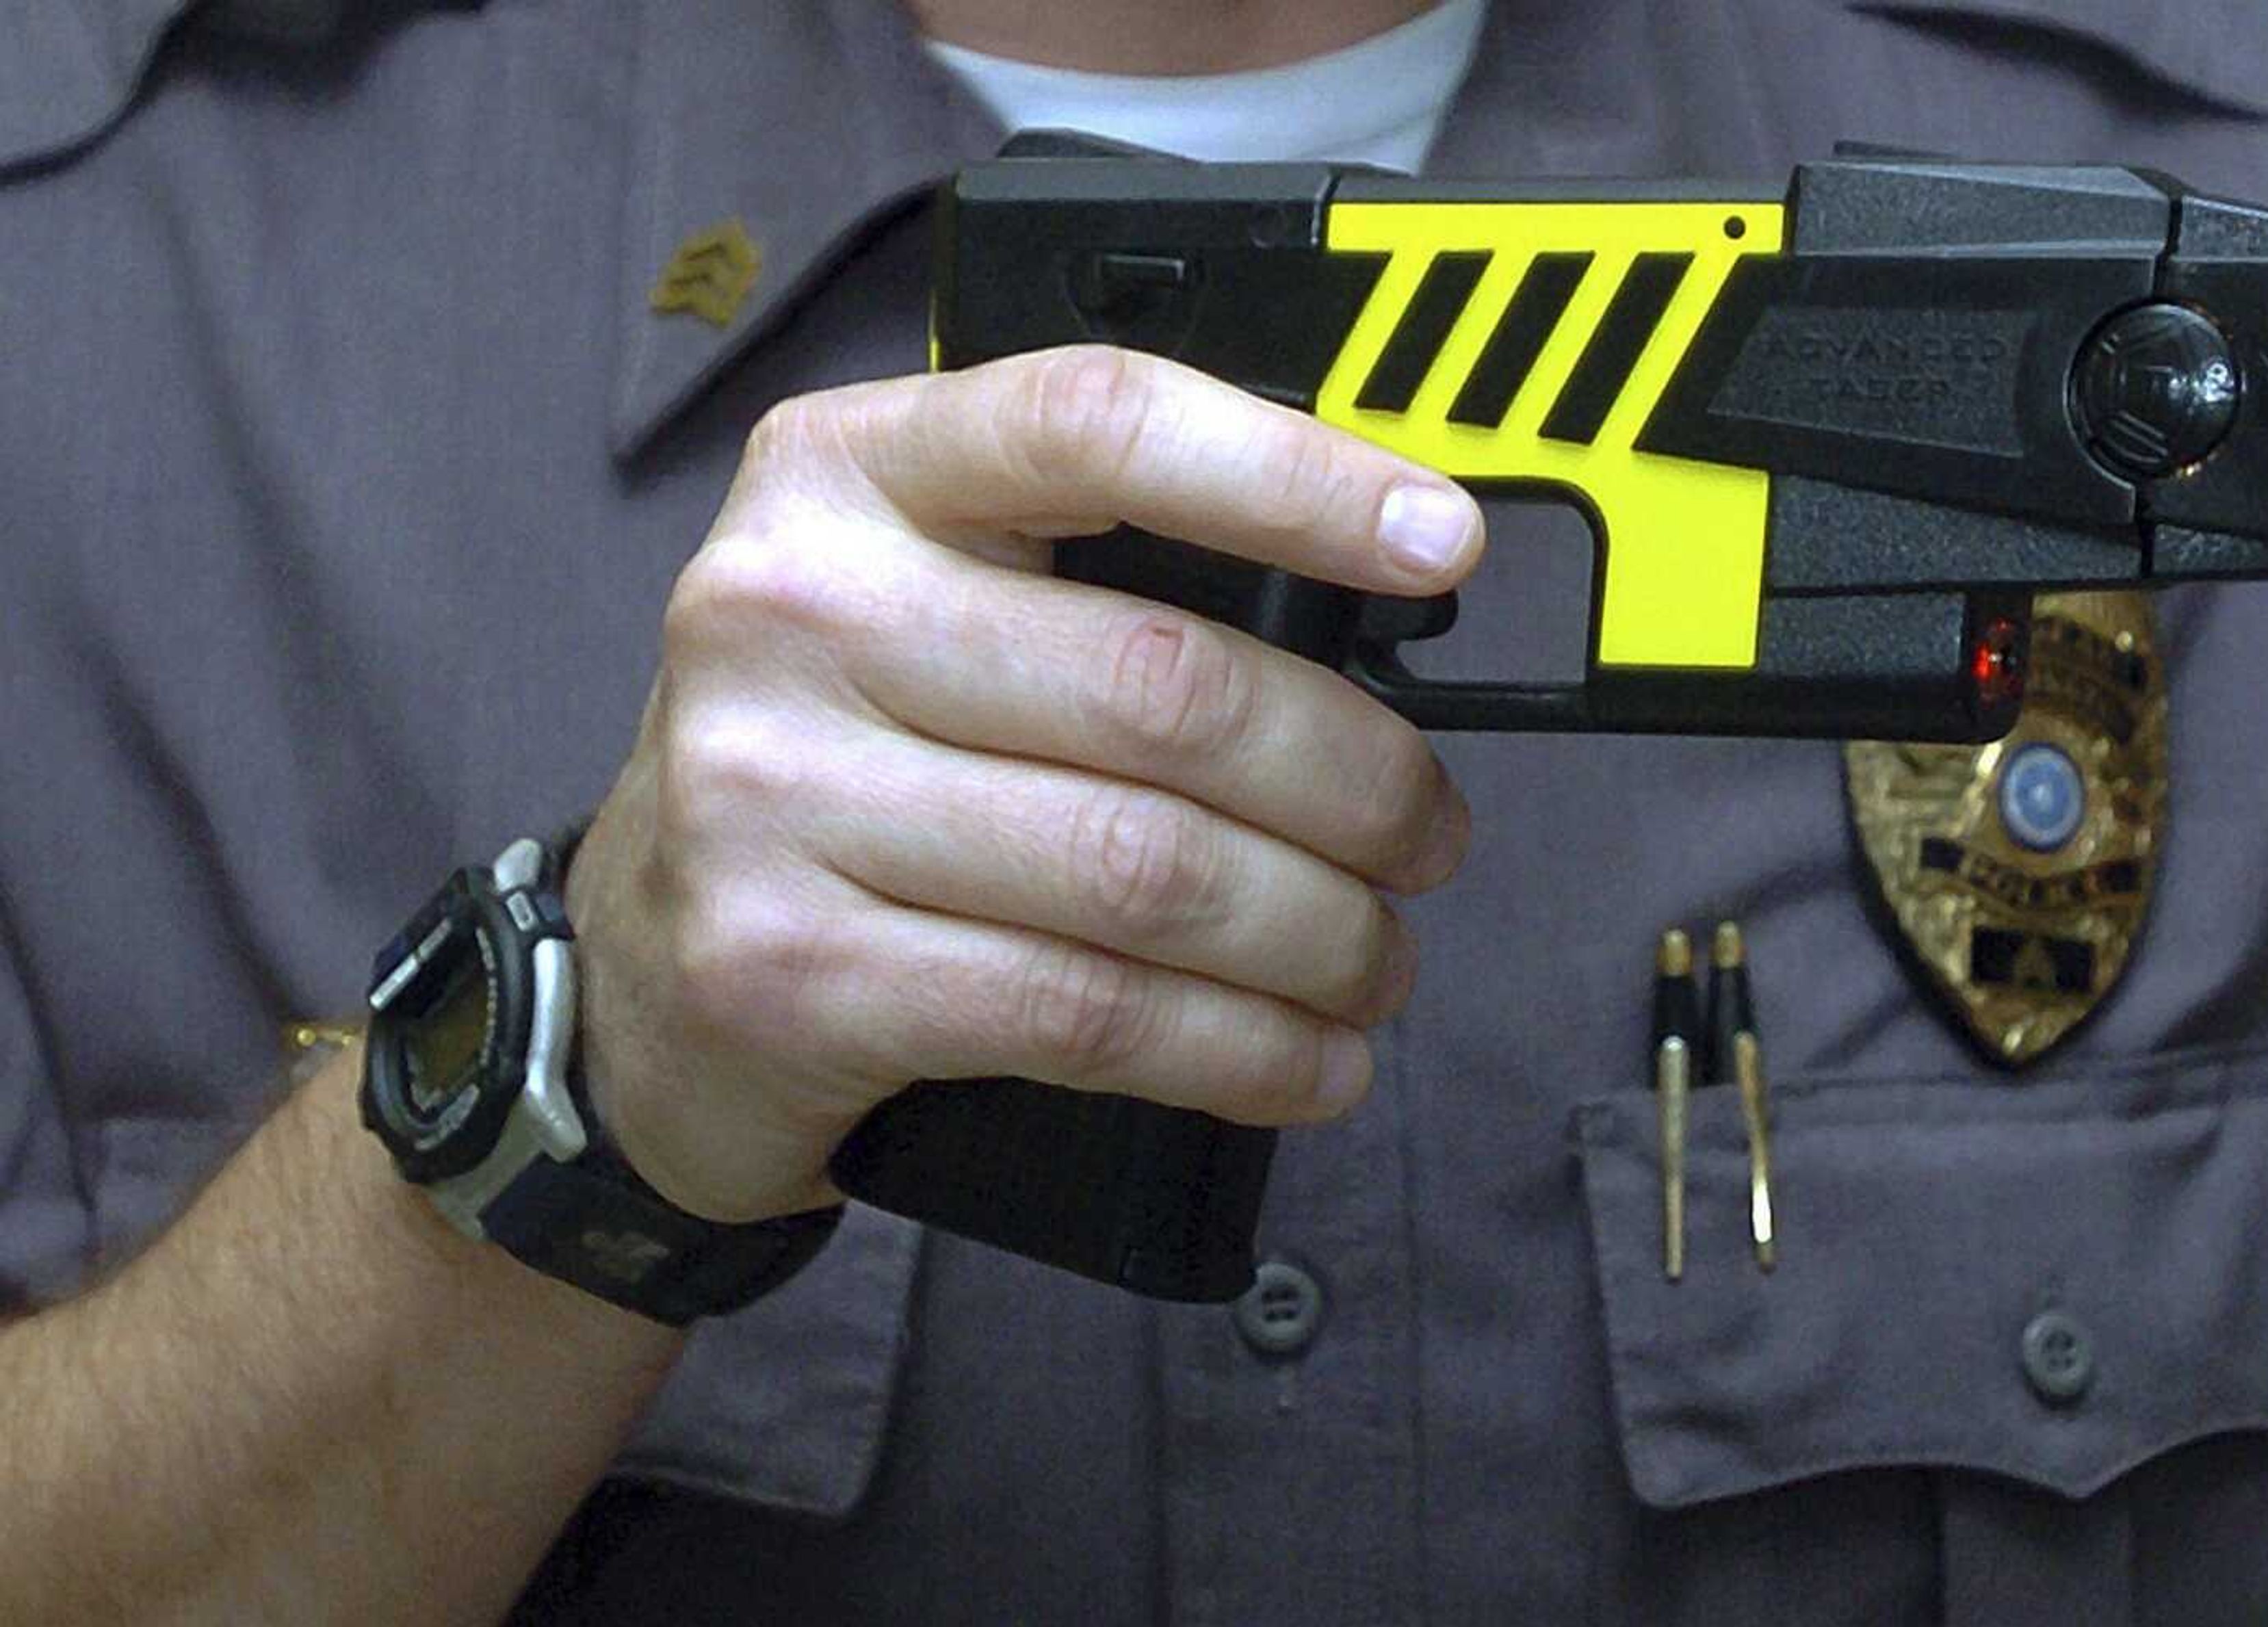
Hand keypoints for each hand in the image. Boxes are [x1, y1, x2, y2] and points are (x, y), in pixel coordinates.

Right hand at [564, 346, 1482, 1221]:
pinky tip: (1308, 1063)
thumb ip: (1091, 577)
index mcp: (845, 474)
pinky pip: (1087, 1013)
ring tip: (1379, 961)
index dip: (1296, 478)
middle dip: (1357, 782)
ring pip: (1149, 872)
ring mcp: (772, 797)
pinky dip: (1241, 1050)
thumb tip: (1362, 615)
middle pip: (1168, 687)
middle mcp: (789, 611)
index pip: (1097, 423)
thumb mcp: (919, 607)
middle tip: (1426, 835)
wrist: (636, 982)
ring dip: (1324, 937)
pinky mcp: (790, 973)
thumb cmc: (837, 767)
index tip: (1440, 542)